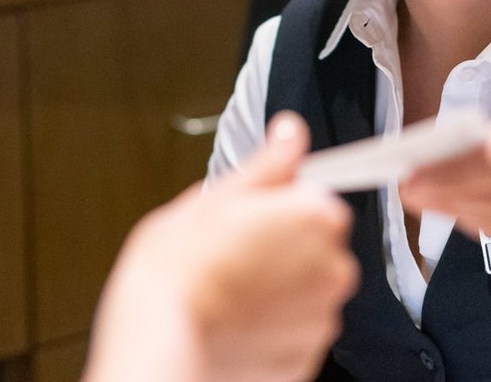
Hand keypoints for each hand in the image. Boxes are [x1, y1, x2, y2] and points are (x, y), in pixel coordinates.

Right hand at [83, 112, 357, 381]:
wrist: (158, 337)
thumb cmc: (178, 267)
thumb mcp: (217, 195)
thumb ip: (269, 163)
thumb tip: (292, 132)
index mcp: (315, 216)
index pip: (317, 197)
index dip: (280, 205)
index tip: (252, 216)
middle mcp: (332, 268)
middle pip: (318, 245)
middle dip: (285, 246)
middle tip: (234, 250)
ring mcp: (321, 319)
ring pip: (307, 290)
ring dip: (281, 288)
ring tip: (231, 288)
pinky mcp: (306, 358)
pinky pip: (295, 330)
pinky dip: (273, 326)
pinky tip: (236, 318)